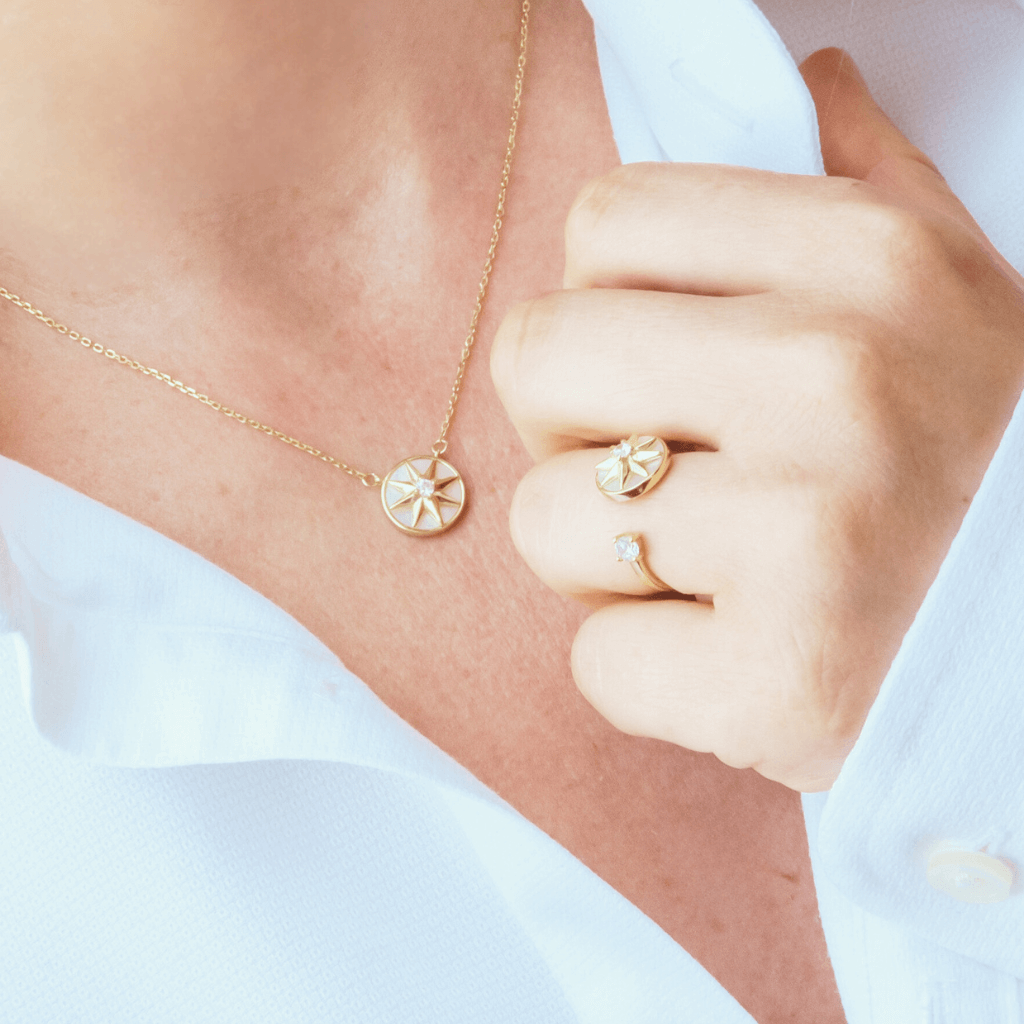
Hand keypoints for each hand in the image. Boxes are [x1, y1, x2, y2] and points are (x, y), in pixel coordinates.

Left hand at [491, 48, 1023, 791]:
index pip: (601, 223)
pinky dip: (646, 672)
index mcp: (868, 260)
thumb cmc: (981, 470)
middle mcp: (835, 377)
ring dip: (604, 560)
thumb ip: (871, 182)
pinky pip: (597, 662)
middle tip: (663, 474)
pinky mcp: (775, 680)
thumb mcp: (958, 299)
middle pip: (535, 354)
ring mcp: (805, 531)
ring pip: (543, 517)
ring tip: (711, 574)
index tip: (661, 365)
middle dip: (570, 427)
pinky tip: (734, 657)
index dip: (605, 303)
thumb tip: (809, 85)